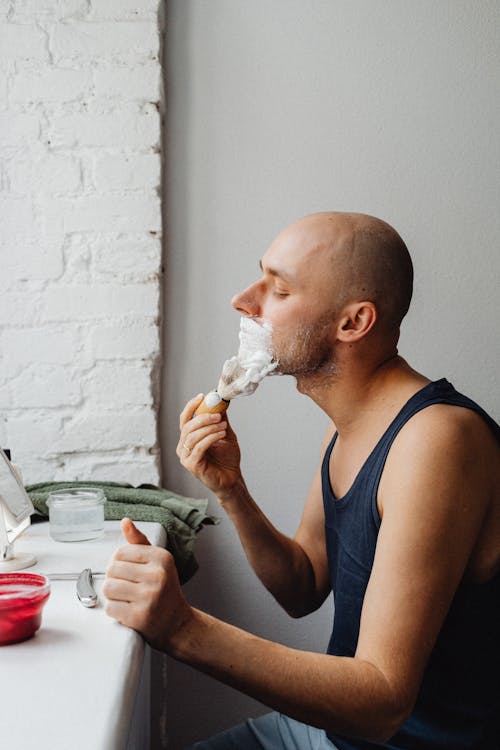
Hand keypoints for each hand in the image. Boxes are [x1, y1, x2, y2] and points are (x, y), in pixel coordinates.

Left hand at [103, 518, 191, 652]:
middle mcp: (157, 575)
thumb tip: (125, 521)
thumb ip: (139, 541)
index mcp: (162, 557)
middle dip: (115, 579)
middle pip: (112, 569)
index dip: (120, 562)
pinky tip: (128, 610)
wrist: (177, 623)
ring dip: (113, 595)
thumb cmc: (164, 588)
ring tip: (127, 598)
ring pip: (108, 589)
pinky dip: (115, 611)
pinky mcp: (139, 617)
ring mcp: (149, 597)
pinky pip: (110, 608)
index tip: (130, 571)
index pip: (121, 552)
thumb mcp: (157, 561)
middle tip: (128, 586)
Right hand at [176, 394, 243, 499]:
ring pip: (193, 436)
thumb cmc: (227, 458)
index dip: (191, 406)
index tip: (202, 397)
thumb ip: (221, 420)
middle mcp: (183, 446)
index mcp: (188, 438)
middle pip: (188, 426)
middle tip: (218, 414)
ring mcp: (185, 457)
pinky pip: (199, 447)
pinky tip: (221, 434)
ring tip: (223, 426)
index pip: (185, 419)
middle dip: (203, 417)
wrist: (232, 478)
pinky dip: (211, 438)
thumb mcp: (225, 434)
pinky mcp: (191, 465)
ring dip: (209, 428)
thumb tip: (221, 402)